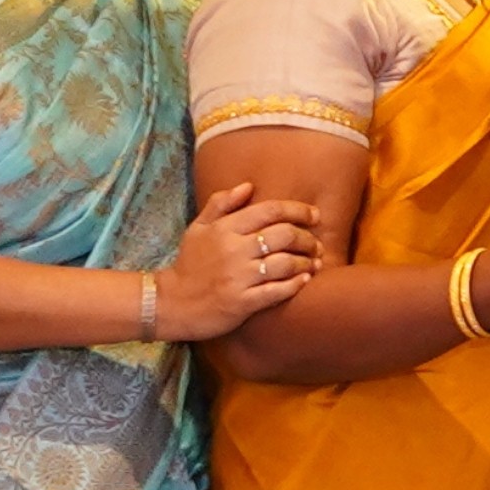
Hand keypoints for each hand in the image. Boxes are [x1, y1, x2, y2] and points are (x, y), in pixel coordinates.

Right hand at [152, 185, 325, 344]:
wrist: (172, 303)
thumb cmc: (189, 264)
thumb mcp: (198, 228)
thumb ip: (221, 204)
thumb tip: (248, 186)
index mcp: (225, 228)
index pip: (270, 211)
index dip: (298, 210)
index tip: (314, 216)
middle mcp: (234, 250)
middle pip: (284, 235)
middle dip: (307, 238)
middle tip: (316, 244)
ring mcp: (239, 277)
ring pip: (285, 263)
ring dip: (306, 262)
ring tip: (316, 262)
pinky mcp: (242, 303)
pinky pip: (277, 291)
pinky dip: (295, 284)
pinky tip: (305, 280)